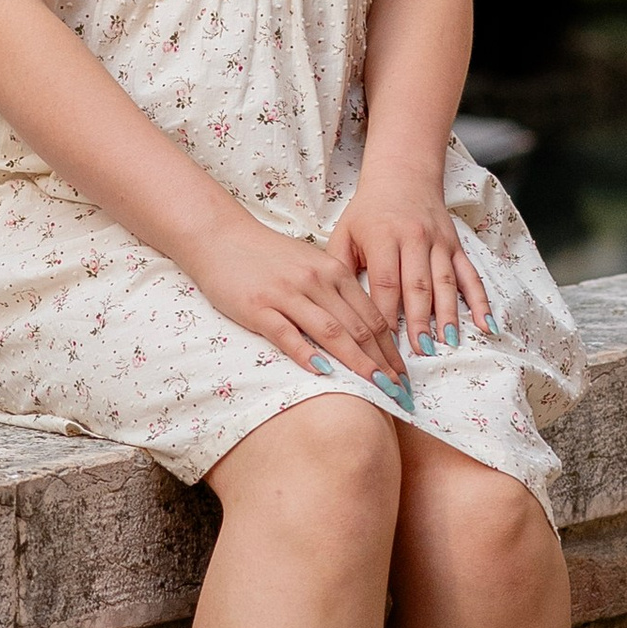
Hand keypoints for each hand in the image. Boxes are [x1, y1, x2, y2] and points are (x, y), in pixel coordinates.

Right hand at [186, 208, 411, 397]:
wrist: (221, 236)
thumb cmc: (268, 256)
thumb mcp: (310, 266)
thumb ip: (335, 294)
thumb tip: (363, 332)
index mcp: (333, 271)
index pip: (372, 316)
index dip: (392, 350)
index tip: (405, 376)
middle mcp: (316, 281)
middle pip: (358, 328)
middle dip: (383, 363)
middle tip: (400, 392)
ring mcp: (287, 294)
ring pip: (331, 332)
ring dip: (357, 363)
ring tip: (376, 389)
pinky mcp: (258, 306)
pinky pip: (286, 334)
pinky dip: (306, 354)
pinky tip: (323, 372)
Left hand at [328, 177, 491, 360]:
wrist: (402, 176)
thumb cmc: (368, 211)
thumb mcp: (344, 232)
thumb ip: (338, 267)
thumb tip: (336, 307)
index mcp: (383, 237)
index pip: (385, 283)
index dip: (386, 315)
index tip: (383, 343)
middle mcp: (414, 239)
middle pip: (418, 286)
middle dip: (420, 321)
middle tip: (420, 352)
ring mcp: (438, 243)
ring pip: (445, 283)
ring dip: (448, 315)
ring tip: (447, 344)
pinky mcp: (455, 246)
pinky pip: (470, 276)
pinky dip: (480, 302)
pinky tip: (485, 324)